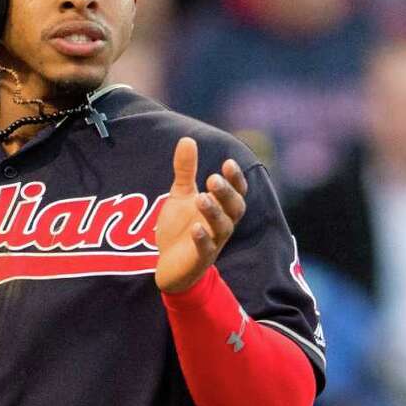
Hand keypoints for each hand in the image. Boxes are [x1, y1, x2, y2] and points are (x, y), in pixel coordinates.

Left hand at [155, 137, 246, 294]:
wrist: (168, 266)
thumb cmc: (180, 229)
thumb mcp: (181, 196)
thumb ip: (186, 171)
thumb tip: (187, 139)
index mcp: (221, 209)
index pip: (236, 192)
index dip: (235, 179)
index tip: (228, 163)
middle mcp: (222, 226)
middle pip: (234, 208)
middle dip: (226, 193)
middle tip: (213, 178)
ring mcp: (213, 244)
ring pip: (222, 228)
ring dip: (213, 212)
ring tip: (201, 197)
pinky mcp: (200, 260)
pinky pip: (206, 250)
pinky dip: (202, 239)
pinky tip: (195, 228)